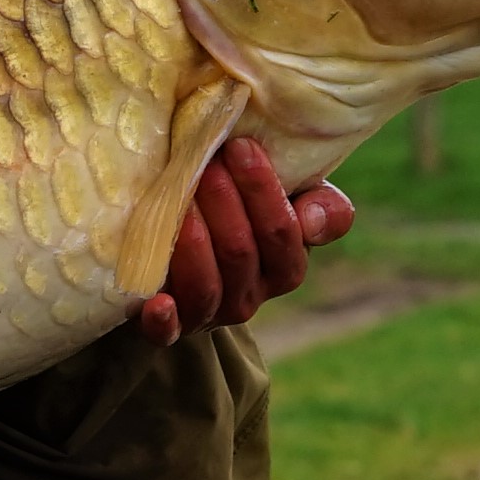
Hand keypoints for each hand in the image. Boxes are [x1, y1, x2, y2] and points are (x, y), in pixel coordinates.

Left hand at [140, 138, 354, 344]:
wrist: (190, 238)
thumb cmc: (245, 210)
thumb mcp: (290, 200)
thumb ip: (322, 206)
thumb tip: (312, 220)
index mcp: (284, 268)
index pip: (282, 234)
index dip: (262, 191)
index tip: (240, 146)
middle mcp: (250, 296)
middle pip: (240, 253)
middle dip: (222, 203)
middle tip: (204, 163)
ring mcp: (208, 314)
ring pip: (206, 285)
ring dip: (191, 243)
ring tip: (176, 199)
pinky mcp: (168, 326)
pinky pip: (168, 332)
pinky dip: (164, 320)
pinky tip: (158, 302)